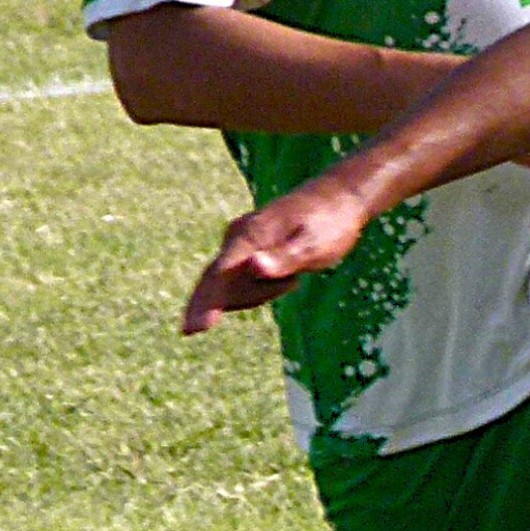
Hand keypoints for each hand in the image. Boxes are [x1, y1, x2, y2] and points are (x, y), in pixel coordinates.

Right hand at [183, 176, 374, 333]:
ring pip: (233, 283)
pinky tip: (291, 277)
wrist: (339, 199)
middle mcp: (238, 237)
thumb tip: (254, 267)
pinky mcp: (250, 250)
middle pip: (216, 279)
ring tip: (297, 277)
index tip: (194, 328)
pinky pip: (245, 279)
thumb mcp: (314, 244)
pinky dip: (261, 289)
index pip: (220, 273)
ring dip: (259, 294)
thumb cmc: (329, 223)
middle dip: (205, 304)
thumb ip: (285, 258)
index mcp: (249, 235)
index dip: (206, 302)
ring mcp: (242, 243)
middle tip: (189, 331)